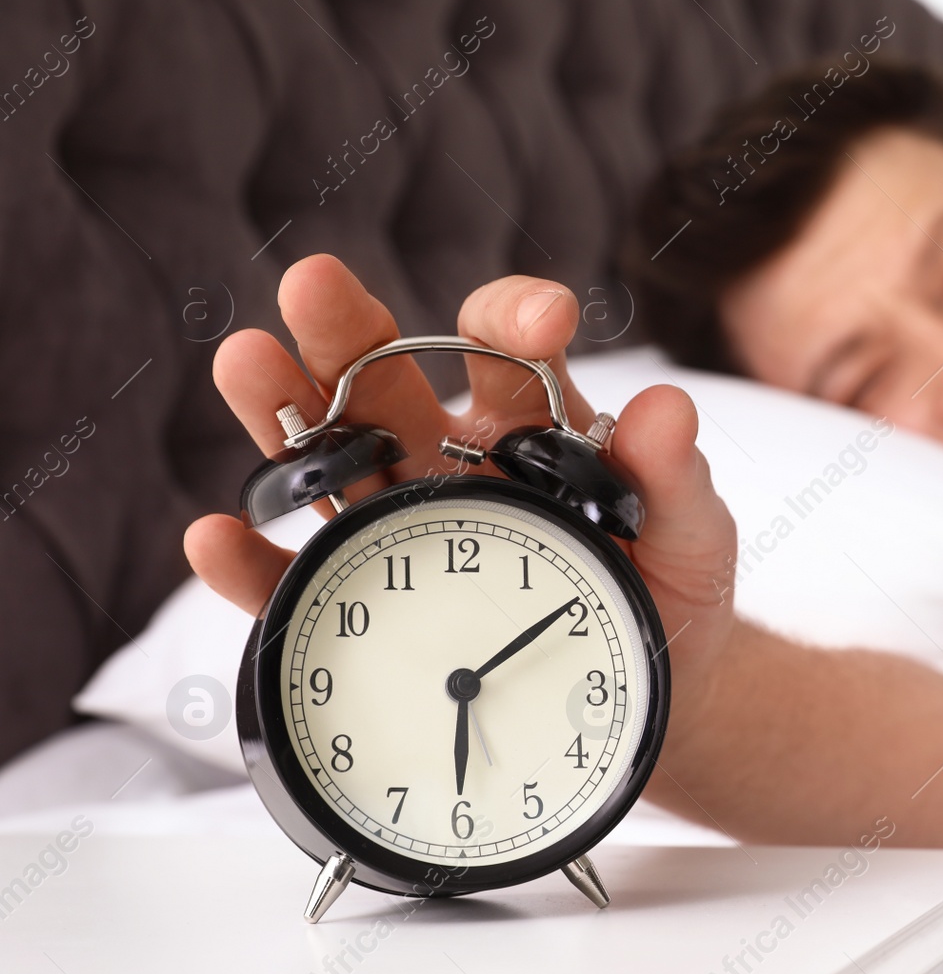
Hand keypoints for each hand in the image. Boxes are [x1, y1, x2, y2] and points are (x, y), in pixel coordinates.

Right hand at [184, 255, 738, 727]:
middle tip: (315, 284)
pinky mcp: (368, 606)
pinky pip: (298, 581)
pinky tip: (219, 536)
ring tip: (245, 362)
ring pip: (323, 462)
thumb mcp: (691, 535)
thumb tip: (667, 407)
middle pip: (382, 384)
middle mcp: (447, 462)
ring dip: (280, 413)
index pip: (502, 346)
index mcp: (526, 426)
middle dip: (348, 330)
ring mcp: (400, 530)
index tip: (542, 319)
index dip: (512, 317)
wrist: (653, 690)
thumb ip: (676, 476)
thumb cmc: (667, 590)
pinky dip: (254, 561)